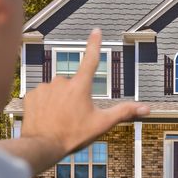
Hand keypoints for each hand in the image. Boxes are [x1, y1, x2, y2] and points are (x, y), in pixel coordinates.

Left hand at [21, 29, 148, 159]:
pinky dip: (45, 106)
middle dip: (75, 97)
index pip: (90, 60)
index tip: (96, 31)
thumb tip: (146, 108)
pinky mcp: (31, 95)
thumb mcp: (102, 124)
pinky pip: (42, 97)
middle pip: (73, 85)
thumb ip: (124, 112)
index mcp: (80, 86)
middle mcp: (62, 82)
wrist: (42, 146)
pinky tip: (46, 118)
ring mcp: (44, 87)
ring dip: (59, 101)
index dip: (94, 44)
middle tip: (74, 117)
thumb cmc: (73, 135)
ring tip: (59, 120)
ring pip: (56, 91)